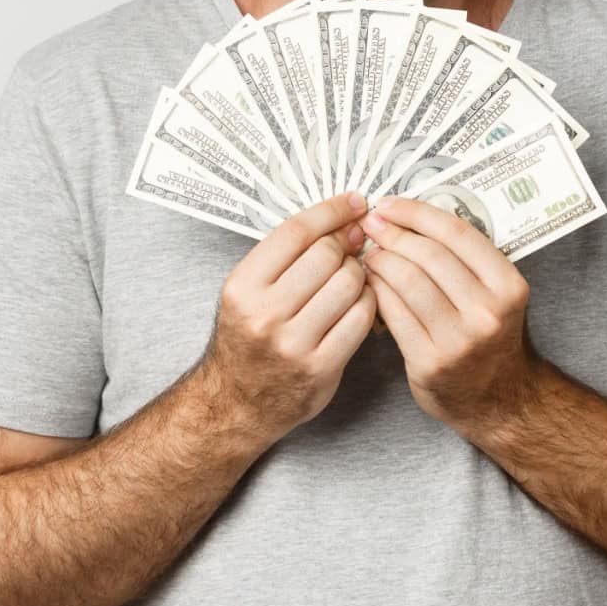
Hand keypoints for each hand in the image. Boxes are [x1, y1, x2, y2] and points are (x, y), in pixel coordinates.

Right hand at [198, 191, 377, 443]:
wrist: (237, 402)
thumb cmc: (248, 339)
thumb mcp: (248, 291)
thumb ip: (287, 257)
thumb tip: (345, 221)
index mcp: (243, 286)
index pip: (296, 232)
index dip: (331, 211)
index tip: (354, 203)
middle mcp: (264, 314)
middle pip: (327, 255)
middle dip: (347, 244)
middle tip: (353, 245)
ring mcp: (294, 343)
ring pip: (350, 284)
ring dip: (361, 274)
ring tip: (353, 277)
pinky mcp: (321, 367)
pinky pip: (362, 318)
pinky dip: (369, 303)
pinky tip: (360, 302)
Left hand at [356, 193, 538, 429]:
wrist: (499, 401)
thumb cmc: (490, 338)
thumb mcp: (496, 294)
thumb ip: (466, 259)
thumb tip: (410, 217)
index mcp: (508, 286)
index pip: (457, 233)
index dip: (417, 213)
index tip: (390, 204)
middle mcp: (487, 312)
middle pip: (428, 255)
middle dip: (392, 233)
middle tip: (371, 225)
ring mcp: (458, 340)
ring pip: (406, 282)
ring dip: (380, 261)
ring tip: (370, 253)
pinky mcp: (429, 362)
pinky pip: (393, 313)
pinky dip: (376, 291)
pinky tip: (369, 282)